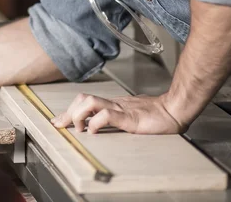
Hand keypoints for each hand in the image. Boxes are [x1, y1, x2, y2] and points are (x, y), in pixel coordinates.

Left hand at [51, 92, 185, 134]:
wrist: (174, 110)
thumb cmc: (156, 115)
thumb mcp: (131, 117)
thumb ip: (118, 118)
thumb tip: (103, 125)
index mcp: (113, 104)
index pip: (85, 101)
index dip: (69, 111)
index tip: (57, 121)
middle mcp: (114, 104)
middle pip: (83, 99)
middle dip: (69, 112)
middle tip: (62, 126)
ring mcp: (121, 109)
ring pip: (90, 102)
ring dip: (79, 115)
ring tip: (80, 129)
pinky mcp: (129, 117)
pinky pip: (107, 114)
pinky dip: (96, 123)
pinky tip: (94, 131)